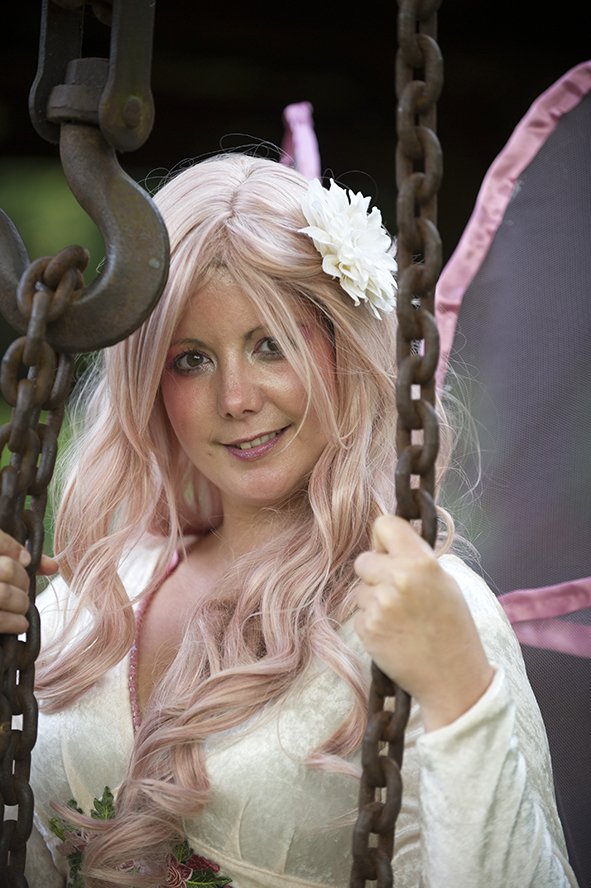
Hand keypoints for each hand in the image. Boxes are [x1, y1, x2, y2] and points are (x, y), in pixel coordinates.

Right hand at [0, 530, 57, 633]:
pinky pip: (0, 620)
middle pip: (7, 569)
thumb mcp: (1, 565)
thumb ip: (20, 559)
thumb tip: (53, 566)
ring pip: (4, 594)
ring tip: (22, 606)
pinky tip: (20, 623)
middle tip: (23, 588)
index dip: (14, 548)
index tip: (26, 560)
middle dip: (23, 580)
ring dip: (21, 602)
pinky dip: (16, 622)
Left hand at [354, 515, 493, 731]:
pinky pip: (359, 614)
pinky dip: (372, 622)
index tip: (390, 550)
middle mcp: (398, 579)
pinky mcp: (367, 629)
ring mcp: (380, 605)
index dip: (384, 538)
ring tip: (401, 618)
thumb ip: (415, 559)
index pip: (384, 524)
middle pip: (363, 559)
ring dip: (374, 600)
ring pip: (360, 589)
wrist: (454, 678)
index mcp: (421, 562)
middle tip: (396, 591)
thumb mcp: (445, 582)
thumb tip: (387, 543)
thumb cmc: (454, 628)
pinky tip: (394, 634)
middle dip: (375, 572)